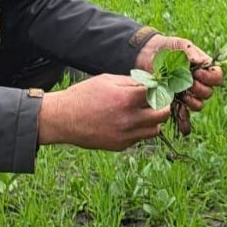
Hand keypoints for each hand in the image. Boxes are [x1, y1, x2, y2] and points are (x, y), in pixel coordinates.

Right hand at [37, 74, 169, 150]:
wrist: (63, 119)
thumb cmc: (84, 95)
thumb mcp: (108, 80)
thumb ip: (132, 82)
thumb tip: (151, 83)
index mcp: (127, 99)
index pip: (159, 94)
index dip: (162, 89)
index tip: (161, 87)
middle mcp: (129, 119)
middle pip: (163, 115)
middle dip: (163, 106)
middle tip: (157, 101)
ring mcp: (125, 135)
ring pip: (154, 130)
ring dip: (153, 121)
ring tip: (143, 112)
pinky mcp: (120, 146)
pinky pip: (139, 138)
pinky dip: (139, 130)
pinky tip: (128, 122)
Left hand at [135, 34, 222, 132]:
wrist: (148, 52)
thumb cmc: (168, 46)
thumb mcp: (181, 45)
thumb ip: (191, 52)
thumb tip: (201, 62)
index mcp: (203, 69)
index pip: (217, 77)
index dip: (211, 78)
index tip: (197, 72)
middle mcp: (198, 82)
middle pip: (208, 93)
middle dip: (200, 89)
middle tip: (188, 82)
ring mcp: (186, 93)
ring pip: (199, 104)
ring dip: (193, 101)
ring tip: (183, 94)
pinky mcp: (174, 100)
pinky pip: (184, 113)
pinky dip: (184, 117)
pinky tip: (178, 112)